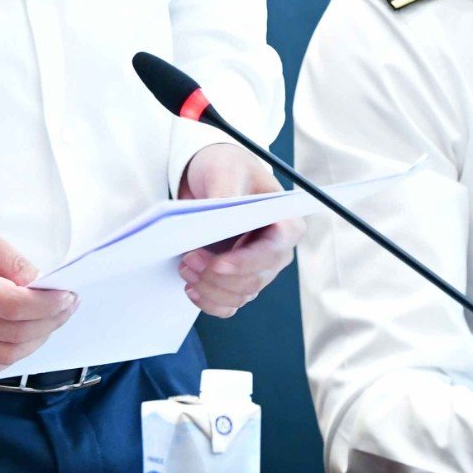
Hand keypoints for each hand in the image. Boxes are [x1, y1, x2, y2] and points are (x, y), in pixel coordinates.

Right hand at [0, 204, 75, 375]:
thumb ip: (9, 261)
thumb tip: (40, 284)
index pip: (15, 307)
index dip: (49, 305)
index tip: (68, 295)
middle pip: (13, 336)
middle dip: (48, 323)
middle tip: (66, 306)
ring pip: (1, 357)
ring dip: (33, 343)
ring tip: (49, 320)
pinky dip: (8, 355)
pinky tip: (22, 336)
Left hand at [176, 144, 301, 317]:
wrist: (211, 178)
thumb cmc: (228, 168)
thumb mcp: (226, 170)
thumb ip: (226, 193)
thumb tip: (218, 220)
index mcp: (286, 223)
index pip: (275, 250)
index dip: (247, 262)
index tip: (219, 263)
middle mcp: (277, 252)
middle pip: (254, 279)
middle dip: (218, 276)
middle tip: (188, 259)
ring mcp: (258, 270)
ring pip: (239, 295)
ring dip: (209, 288)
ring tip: (185, 267)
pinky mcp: (238, 281)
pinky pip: (228, 304)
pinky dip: (209, 301)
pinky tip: (192, 289)